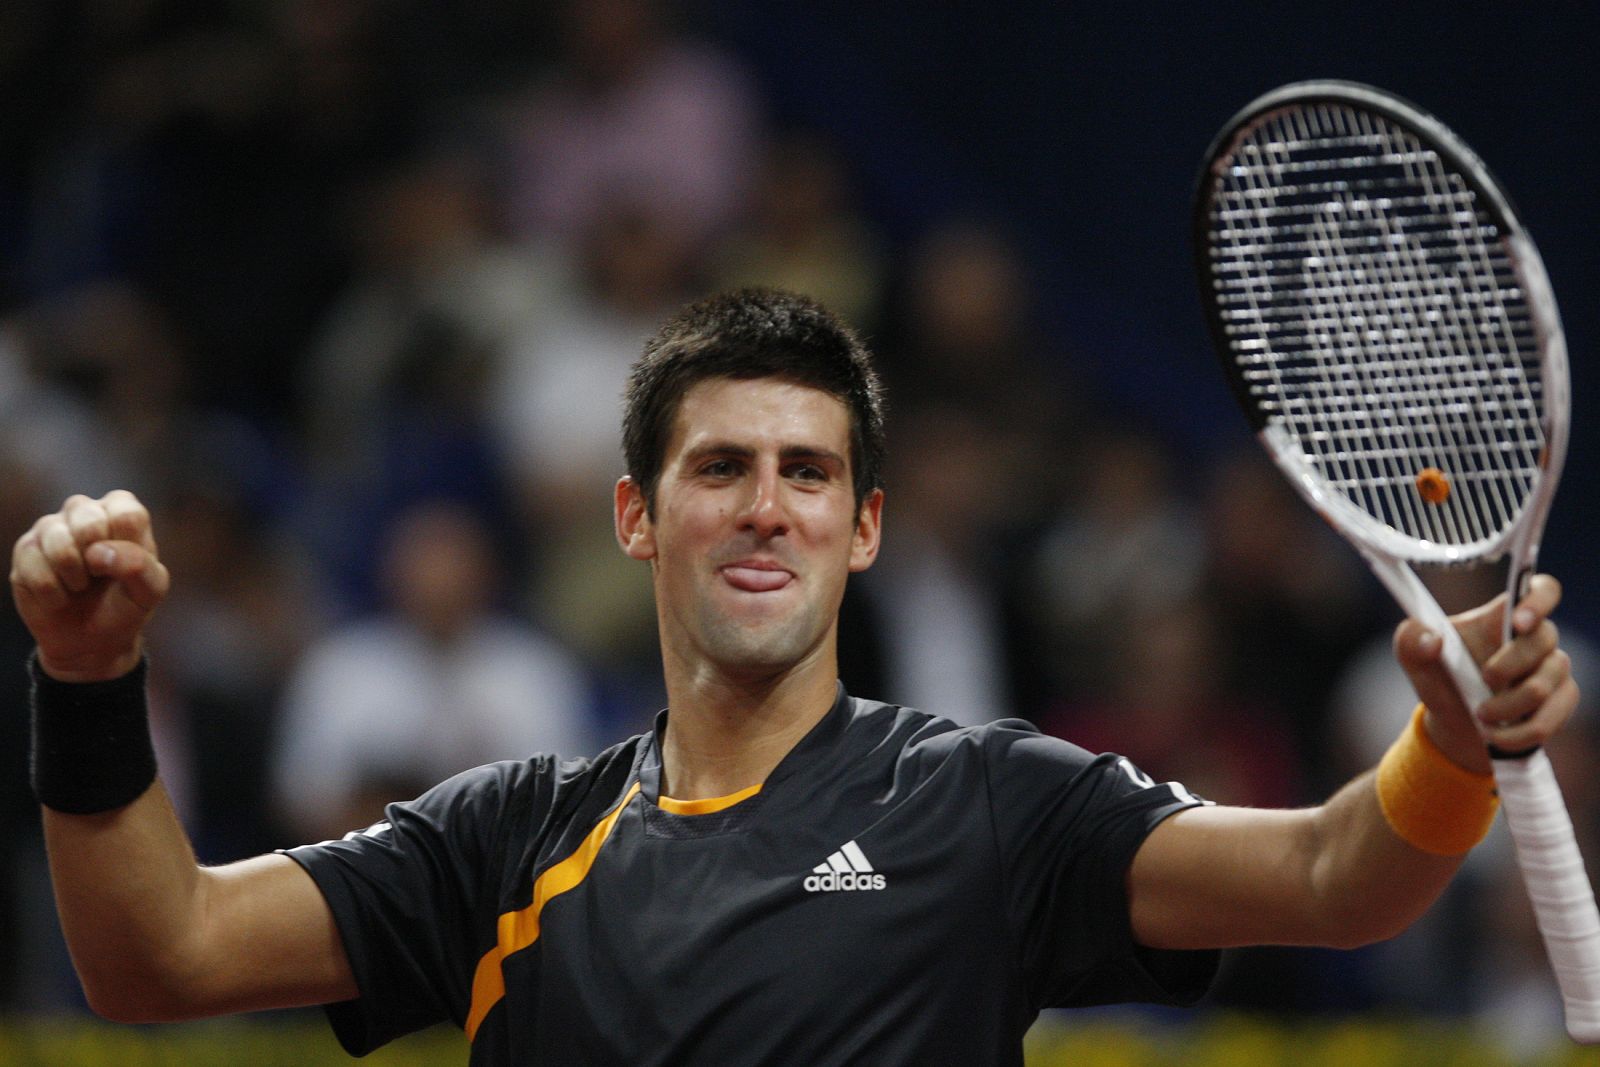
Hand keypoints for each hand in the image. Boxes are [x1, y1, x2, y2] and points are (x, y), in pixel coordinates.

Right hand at [10, 491, 169, 682]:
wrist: (90, 640)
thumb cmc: (125, 607)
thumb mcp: (149, 591)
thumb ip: (139, 566)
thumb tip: (97, 552)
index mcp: (122, 513)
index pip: (126, 513)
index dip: (124, 547)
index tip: (123, 568)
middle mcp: (85, 512)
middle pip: (88, 518)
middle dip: (96, 559)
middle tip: (98, 577)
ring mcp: (52, 528)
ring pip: (57, 540)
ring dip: (72, 576)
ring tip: (79, 587)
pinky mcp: (26, 548)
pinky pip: (32, 562)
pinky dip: (50, 590)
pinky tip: (59, 596)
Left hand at [1393, 574, 1577, 773]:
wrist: (1455, 723)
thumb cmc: (1440, 678)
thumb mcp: (1413, 657)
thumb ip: (1411, 639)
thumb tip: (1431, 639)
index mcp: (1503, 617)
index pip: (1542, 590)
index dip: (1538, 600)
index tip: (1518, 622)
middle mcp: (1536, 639)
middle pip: (1544, 640)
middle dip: (1506, 667)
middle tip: (1481, 681)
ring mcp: (1554, 670)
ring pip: (1544, 685)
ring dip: (1506, 707)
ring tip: (1481, 716)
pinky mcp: (1561, 702)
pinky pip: (1549, 719)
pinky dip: (1516, 734)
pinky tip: (1495, 735)